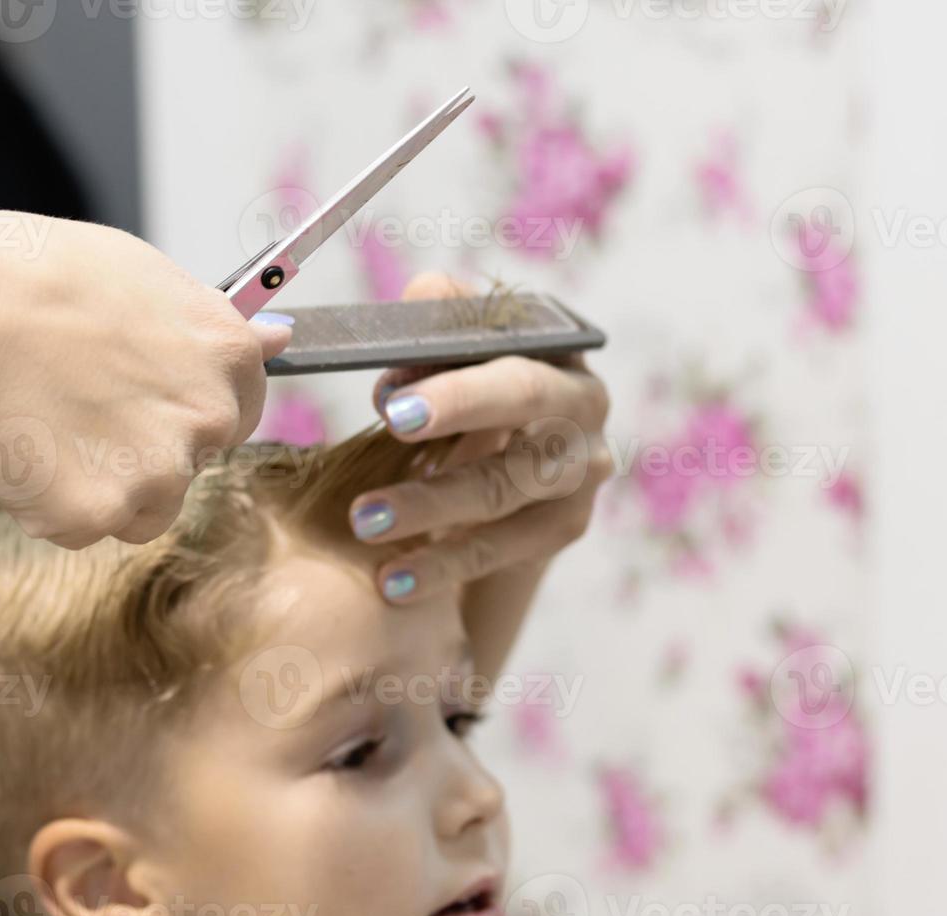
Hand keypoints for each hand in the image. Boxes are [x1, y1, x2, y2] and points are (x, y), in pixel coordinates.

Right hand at [0, 213, 291, 549]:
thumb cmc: (33, 281)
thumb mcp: (140, 275)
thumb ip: (212, 320)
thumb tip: (281, 336)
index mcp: (227, 353)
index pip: (243, 410)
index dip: (184, 407)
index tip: (142, 397)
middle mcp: (208, 416)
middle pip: (192, 465)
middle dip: (142, 449)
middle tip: (75, 402)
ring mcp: (157, 471)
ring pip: (143, 508)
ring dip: (101, 484)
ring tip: (44, 421)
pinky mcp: (99, 514)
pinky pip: (84, 528)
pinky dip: (51, 504)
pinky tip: (21, 449)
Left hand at [349, 272, 611, 636]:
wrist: (498, 493)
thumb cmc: (463, 406)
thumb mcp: (450, 363)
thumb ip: (437, 328)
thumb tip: (417, 304)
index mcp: (551, 346)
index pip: (511, 345)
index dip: (455, 373)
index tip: (391, 398)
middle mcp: (582, 402)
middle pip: (525, 401)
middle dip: (457, 413)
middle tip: (390, 428)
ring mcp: (581, 469)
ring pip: (506, 486)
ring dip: (431, 504)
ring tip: (363, 521)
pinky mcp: (566, 526)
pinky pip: (503, 549)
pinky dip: (445, 564)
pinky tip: (393, 581)